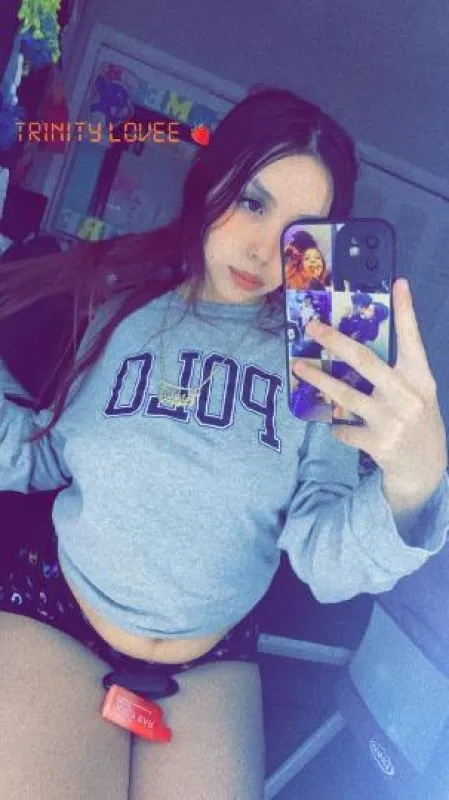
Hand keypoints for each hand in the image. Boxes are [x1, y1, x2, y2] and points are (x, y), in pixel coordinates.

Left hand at [293, 279, 446, 514]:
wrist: (425, 470)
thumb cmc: (415, 422)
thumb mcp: (416, 393)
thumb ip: (395, 372)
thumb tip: (355, 346)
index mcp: (420, 379)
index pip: (413, 340)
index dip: (406, 312)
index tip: (398, 284)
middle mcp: (408, 397)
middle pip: (366, 362)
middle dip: (336, 342)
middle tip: (312, 327)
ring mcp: (392, 421)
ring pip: (346, 395)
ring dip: (319, 380)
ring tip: (299, 367)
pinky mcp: (378, 444)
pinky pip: (344, 428)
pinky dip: (336, 425)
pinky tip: (337, 425)